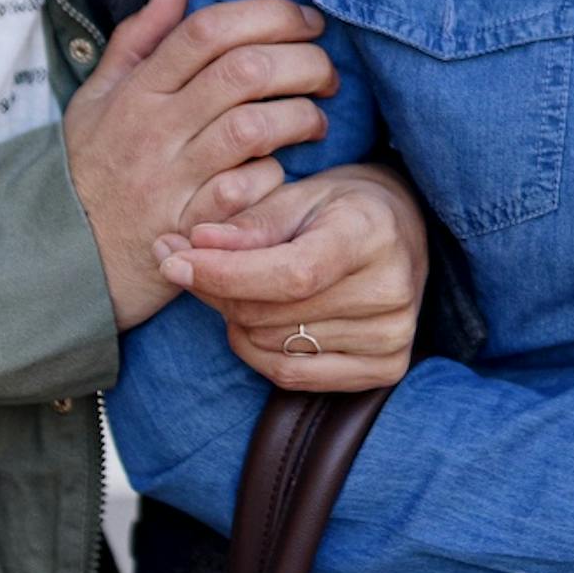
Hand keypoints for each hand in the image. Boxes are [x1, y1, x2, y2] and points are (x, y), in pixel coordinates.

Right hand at [62, 0, 338, 331]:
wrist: (63, 256)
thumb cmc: (90, 167)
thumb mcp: (96, 98)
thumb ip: (138, 39)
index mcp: (137, 91)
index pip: (208, 30)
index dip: (269, 15)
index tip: (306, 21)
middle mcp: (155, 129)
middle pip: (244, 72)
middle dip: (302, 61)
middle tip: (326, 70)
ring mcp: (172, 180)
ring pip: (253, 128)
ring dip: (300, 116)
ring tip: (315, 119)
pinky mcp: (190, 226)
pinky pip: (246, 190)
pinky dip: (274, 175)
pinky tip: (283, 169)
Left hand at [164, 163, 428, 391]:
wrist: (399, 230)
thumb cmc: (338, 208)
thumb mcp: (295, 196)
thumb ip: (247, 223)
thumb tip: (193, 245)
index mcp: (371, 232)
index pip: (291, 273)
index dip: (225, 274)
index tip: (173, 261)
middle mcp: (391, 288)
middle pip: (271, 314)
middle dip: (219, 292)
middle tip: (197, 267)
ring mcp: (393, 334)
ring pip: (272, 346)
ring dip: (238, 321)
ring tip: (244, 289)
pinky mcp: (387, 367)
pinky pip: (292, 376)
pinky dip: (258, 352)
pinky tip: (258, 323)